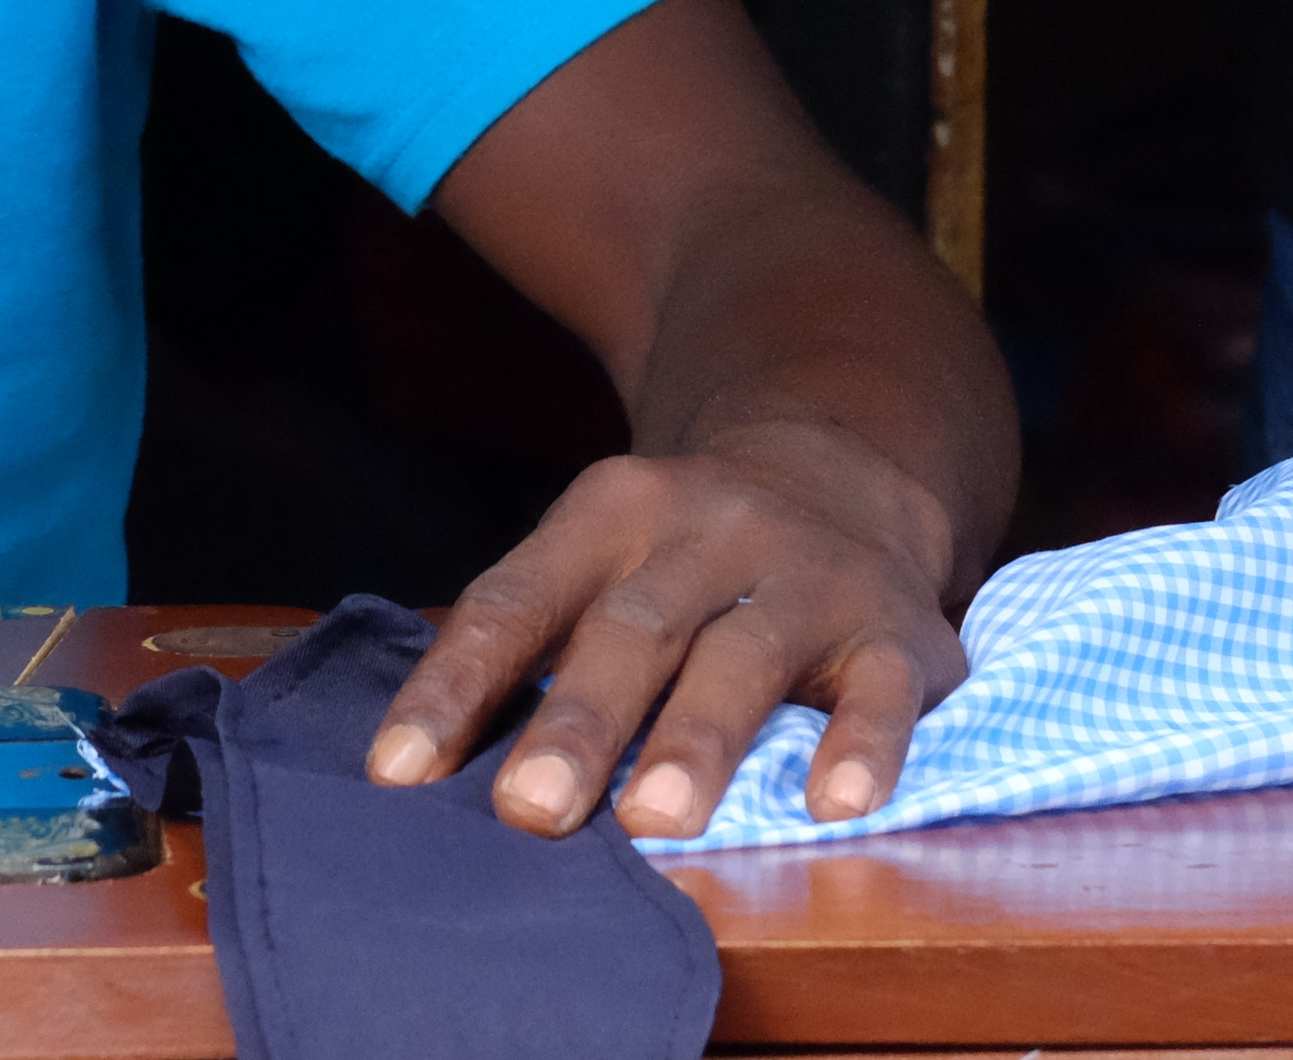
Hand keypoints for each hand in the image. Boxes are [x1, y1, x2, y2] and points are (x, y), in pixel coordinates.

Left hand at [368, 417, 967, 837]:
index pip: (517, 600)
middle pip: (632, 626)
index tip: (397, 774)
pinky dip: (863, 744)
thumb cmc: (684, 562)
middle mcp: (707, 530)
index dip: (455, 685)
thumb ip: (532, 649)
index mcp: (611, 514)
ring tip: (657, 821)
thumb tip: (418, 773)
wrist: (844, 472)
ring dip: (699, 737)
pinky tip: (836, 803)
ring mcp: (807, 572)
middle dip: (578, 720)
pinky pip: (882, 686)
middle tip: (529, 810)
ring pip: (745, 654)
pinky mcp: (895, 626)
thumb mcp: (602, 562)